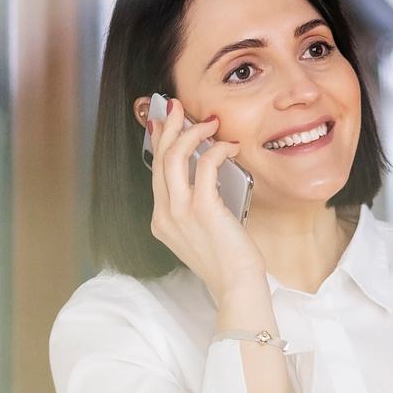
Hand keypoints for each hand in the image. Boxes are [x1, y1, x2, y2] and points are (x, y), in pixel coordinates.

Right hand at [141, 98, 265, 306]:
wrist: (237, 285)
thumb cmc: (227, 261)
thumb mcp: (202, 231)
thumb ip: (195, 204)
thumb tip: (203, 169)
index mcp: (162, 221)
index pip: (156, 172)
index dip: (160, 142)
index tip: (165, 122)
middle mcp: (165, 215)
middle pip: (161, 159)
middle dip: (169, 127)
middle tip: (179, 107)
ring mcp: (179, 212)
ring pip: (175, 157)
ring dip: (192, 133)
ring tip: (210, 122)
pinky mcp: (201, 208)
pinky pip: (205, 165)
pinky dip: (217, 150)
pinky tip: (229, 147)